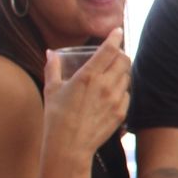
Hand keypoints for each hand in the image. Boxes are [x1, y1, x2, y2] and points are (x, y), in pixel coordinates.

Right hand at [43, 27, 129, 156]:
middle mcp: (106, 85)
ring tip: (112, 72)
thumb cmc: (56, 117)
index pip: (108, 50)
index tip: (118, 31)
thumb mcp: (51, 89)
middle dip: (121, 54)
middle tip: (115, 54)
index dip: (115, 37)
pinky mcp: (121, 112)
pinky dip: (122, 89)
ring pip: (127, 77)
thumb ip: (53, 68)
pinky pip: (127, 94)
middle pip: (124, 60)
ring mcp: (116, 99)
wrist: (69, 146)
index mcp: (88, 76)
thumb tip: (50, 52)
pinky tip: (112, 92)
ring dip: (122, 71)